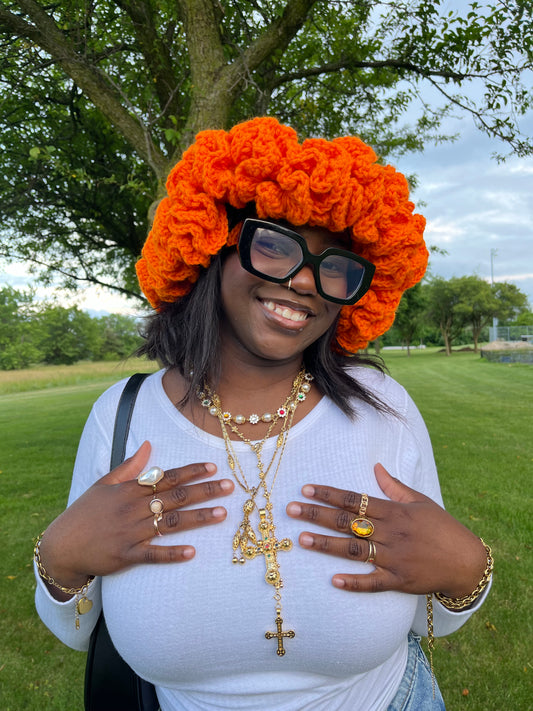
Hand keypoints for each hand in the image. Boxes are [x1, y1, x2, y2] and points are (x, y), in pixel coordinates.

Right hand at [39, 441, 233, 595]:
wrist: (61, 546)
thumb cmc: (84, 513)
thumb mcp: (104, 484)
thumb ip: (130, 467)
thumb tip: (148, 445)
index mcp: (130, 490)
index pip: (167, 477)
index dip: (191, 471)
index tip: (213, 467)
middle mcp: (133, 509)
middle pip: (175, 497)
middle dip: (204, 490)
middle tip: (229, 487)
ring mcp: (131, 533)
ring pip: (170, 523)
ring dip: (197, 518)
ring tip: (222, 513)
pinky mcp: (127, 556)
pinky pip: (154, 555)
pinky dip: (172, 553)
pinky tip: (193, 552)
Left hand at [286, 463, 486, 597]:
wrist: (466, 561)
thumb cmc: (442, 527)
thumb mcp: (420, 501)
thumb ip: (394, 486)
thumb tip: (376, 466)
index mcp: (393, 511)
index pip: (354, 499)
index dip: (329, 494)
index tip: (306, 489)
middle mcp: (390, 533)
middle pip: (347, 522)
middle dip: (317, 515)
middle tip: (291, 510)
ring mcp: (393, 557)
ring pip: (354, 550)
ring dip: (326, 545)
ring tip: (302, 539)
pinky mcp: (398, 580)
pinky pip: (373, 582)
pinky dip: (354, 582)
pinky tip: (333, 580)